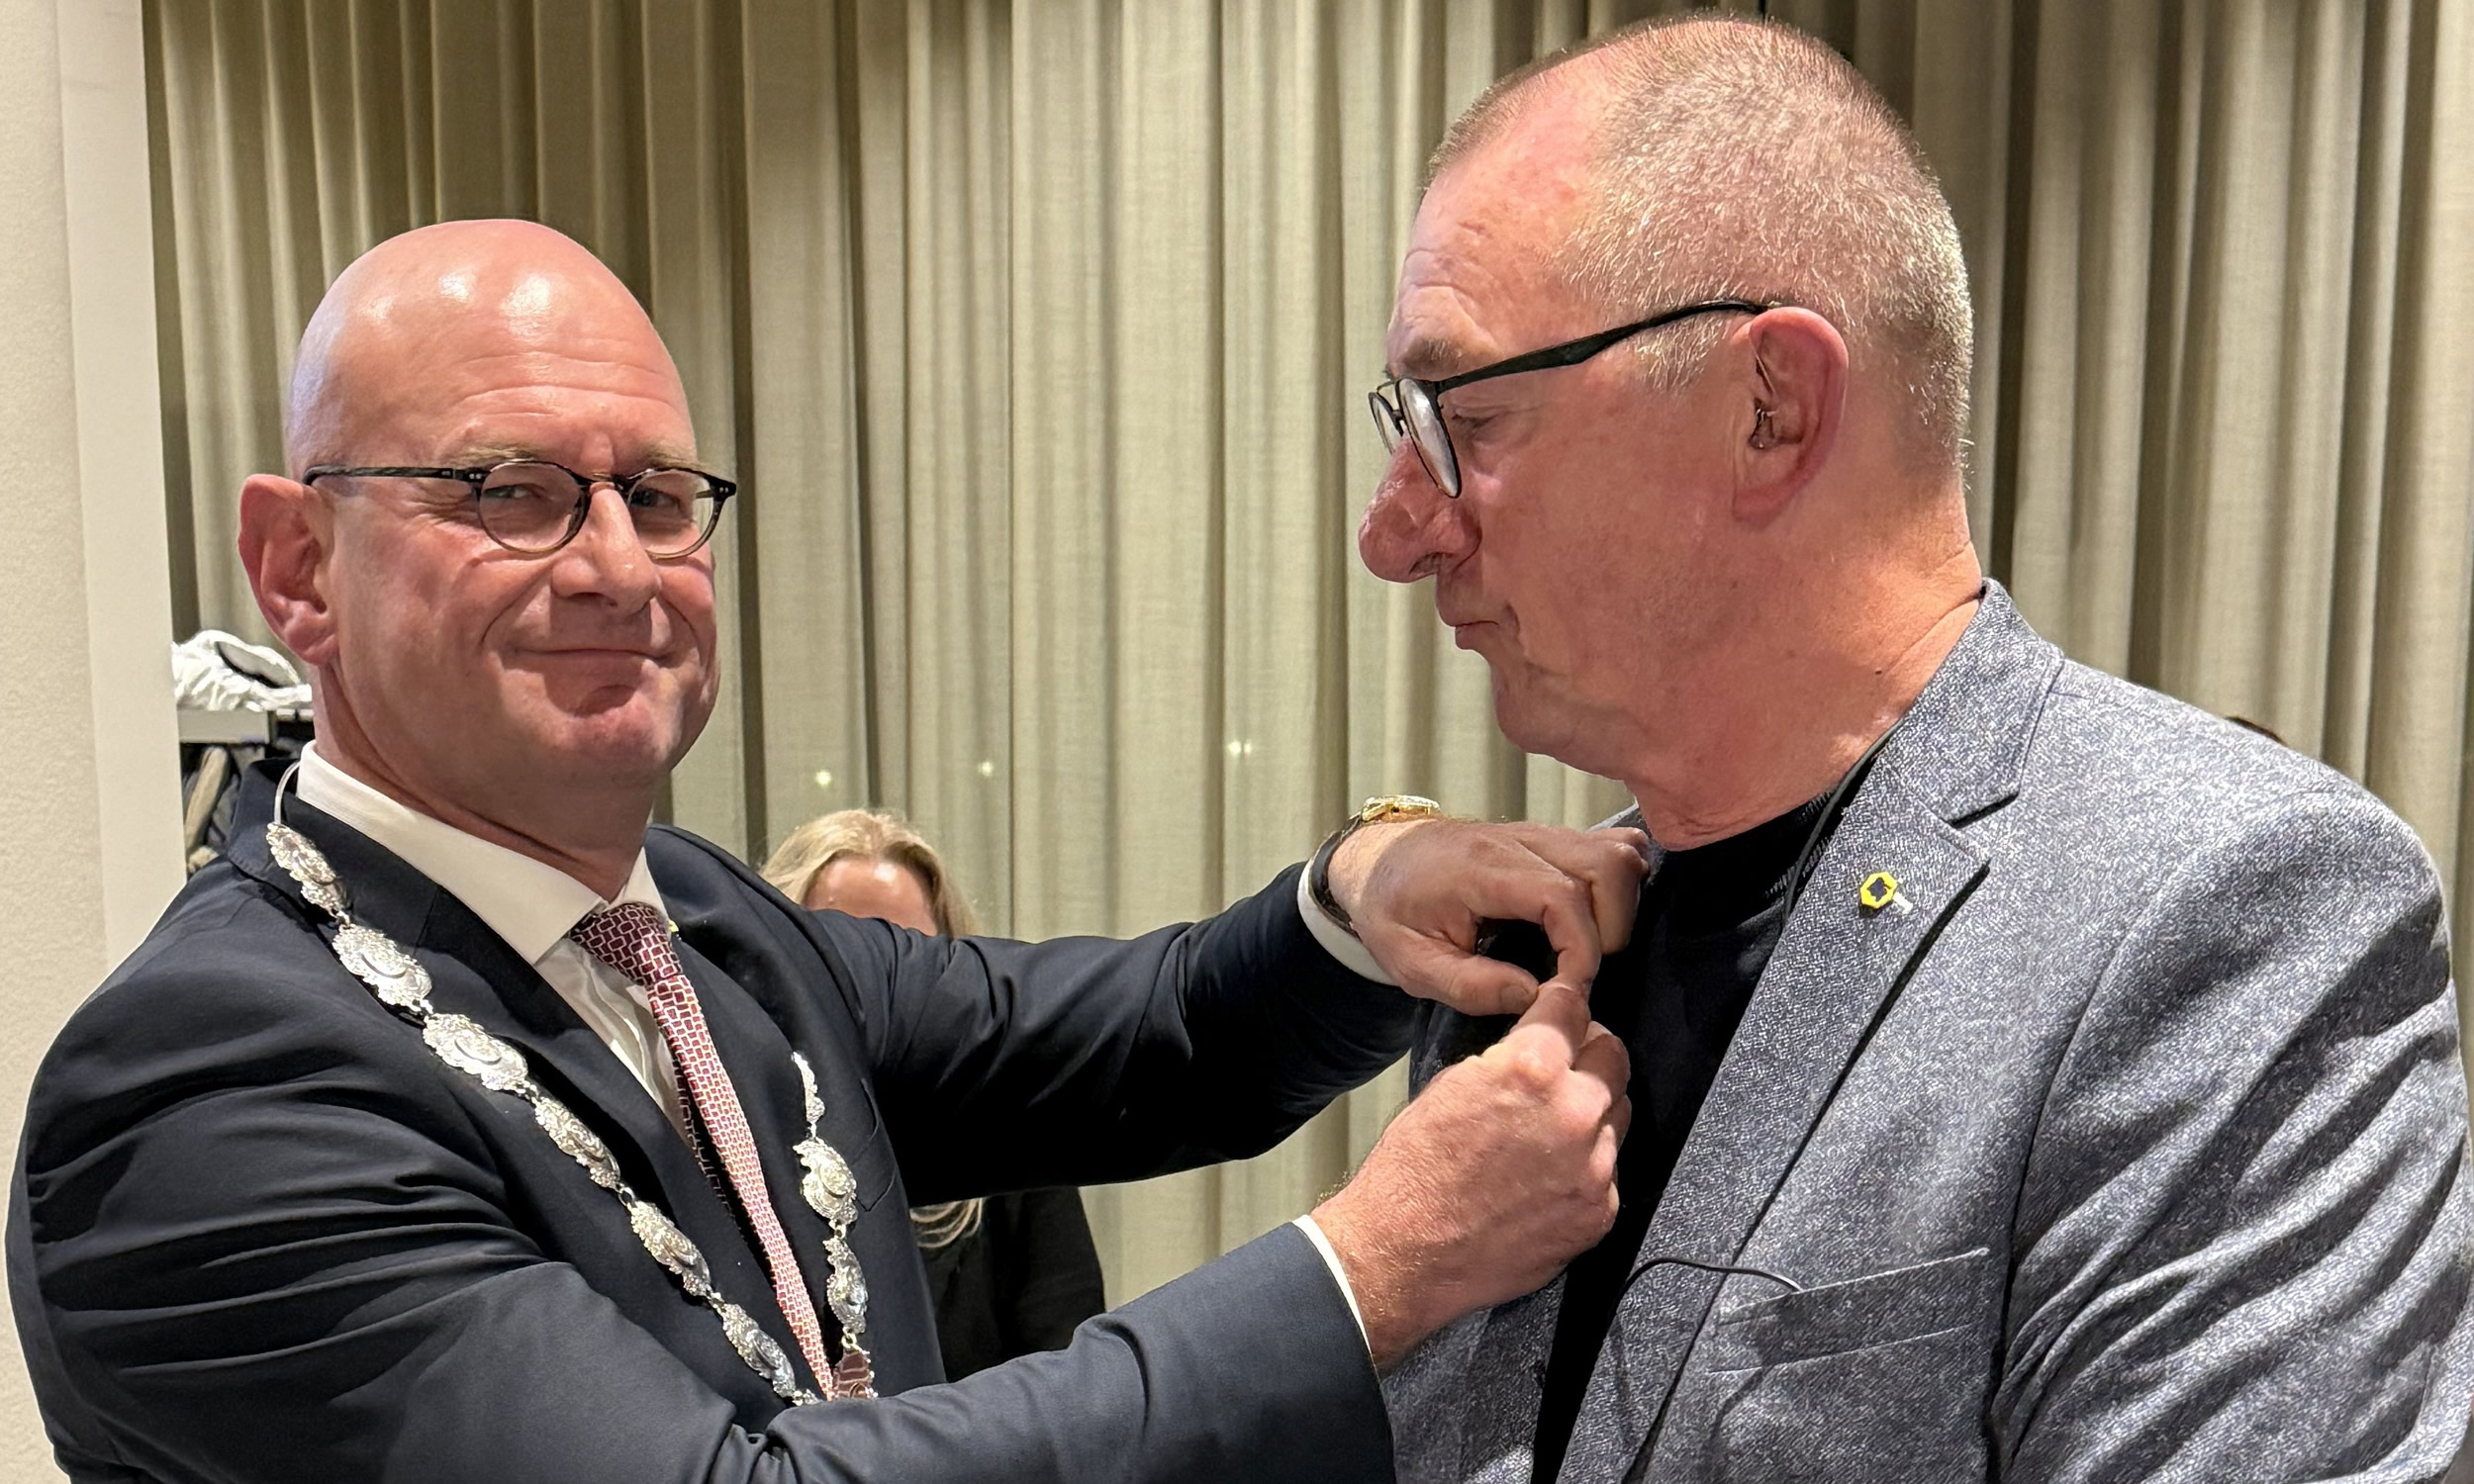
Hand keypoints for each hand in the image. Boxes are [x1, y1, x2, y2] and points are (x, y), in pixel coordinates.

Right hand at [1311, 981, 1629, 1365]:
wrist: (1405, 1252)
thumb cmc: (1414, 1168)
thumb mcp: (1451, 1085)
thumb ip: (1508, 1061)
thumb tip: (1540, 1049)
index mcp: (1532, 1069)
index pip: (1574, 1008)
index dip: (1564, 1005)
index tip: (1563, 1009)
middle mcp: (1574, 1112)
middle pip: (1613, 1058)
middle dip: (1588, 1055)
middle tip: (1563, 1068)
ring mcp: (1593, 1168)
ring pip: (1616, 1115)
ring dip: (1591, 1112)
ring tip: (1549, 1130)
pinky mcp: (1598, 1213)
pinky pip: (1607, 1171)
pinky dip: (1584, 1167)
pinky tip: (1546, 1178)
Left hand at [1328, 819, 1649, 1013]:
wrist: (1376, 861)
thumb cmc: (1390, 911)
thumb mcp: (1411, 964)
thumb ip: (1470, 986)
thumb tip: (1534, 998)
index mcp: (1479, 869)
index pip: (1561, 896)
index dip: (1582, 948)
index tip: (1568, 988)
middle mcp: (1517, 840)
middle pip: (1606, 865)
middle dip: (1612, 928)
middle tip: (1579, 970)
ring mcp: (1537, 833)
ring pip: (1617, 851)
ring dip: (1621, 905)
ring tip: (1589, 947)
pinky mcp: (1549, 838)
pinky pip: (1608, 845)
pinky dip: (1620, 881)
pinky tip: (1600, 917)